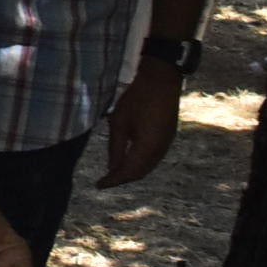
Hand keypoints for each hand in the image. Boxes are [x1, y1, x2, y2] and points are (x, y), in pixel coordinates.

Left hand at [99, 65, 182, 186]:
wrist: (162, 81)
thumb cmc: (137, 99)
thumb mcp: (119, 124)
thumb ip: (116, 148)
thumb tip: (112, 168)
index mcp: (148, 147)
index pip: (129, 171)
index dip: (114, 180)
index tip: (99, 185)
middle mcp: (161, 149)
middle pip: (140, 172)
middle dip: (123, 178)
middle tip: (105, 181)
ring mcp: (167, 143)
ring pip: (148, 166)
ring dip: (132, 172)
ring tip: (114, 174)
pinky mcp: (168, 137)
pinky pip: (153, 157)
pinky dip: (140, 163)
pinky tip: (129, 161)